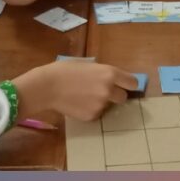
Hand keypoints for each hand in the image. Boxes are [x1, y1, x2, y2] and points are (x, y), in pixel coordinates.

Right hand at [11, 61, 138, 121]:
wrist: (46, 87)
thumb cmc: (64, 70)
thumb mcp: (87, 64)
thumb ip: (102, 71)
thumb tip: (111, 78)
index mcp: (109, 73)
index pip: (133, 83)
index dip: (128, 84)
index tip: (124, 85)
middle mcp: (109, 90)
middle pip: (124, 97)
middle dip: (116, 95)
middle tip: (103, 92)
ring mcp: (101, 105)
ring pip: (108, 106)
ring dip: (101, 102)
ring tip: (84, 97)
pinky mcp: (92, 116)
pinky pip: (96, 113)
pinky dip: (90, 110)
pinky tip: (77, 103)